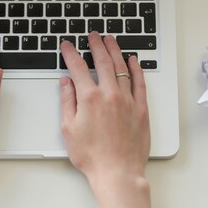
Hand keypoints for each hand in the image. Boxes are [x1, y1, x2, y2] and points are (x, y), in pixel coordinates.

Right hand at [59, 31, 149, 183]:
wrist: (117, 172)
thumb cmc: (92, 156)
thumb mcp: (69, 129)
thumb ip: (67, 101)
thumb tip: (66, 82)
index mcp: (89, 98)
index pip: (78, 67)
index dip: (71, 53)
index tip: (67, 46)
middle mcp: (110, 94)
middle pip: (103, 61)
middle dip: (96, 44)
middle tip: (93, 35)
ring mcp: (127, 100)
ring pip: (122, 67)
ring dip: (115, 51)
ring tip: (111, 40)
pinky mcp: (141, 108)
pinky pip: (139, 82)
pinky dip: (136, 69)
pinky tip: (133, 60)